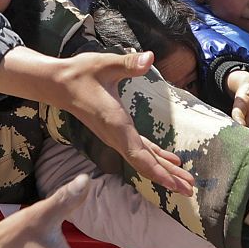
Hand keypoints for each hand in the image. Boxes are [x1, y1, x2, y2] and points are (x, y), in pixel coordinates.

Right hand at [0, 47, 195, 195]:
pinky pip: (139, 150)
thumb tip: (149, 57)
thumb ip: (129, 63)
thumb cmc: (82, 73)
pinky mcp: (117, 132)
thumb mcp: (105, 64)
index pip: (138, 154)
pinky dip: (155, 157)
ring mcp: (116, 136)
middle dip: (167, 177)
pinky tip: (171, 161)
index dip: (156, 171)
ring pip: (143, 159)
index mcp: (116, 123)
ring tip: (185, 183)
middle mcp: (116, 135)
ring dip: (164, 171)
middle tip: (190, 190)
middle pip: (144, 163)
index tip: (173, 184)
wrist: (59, 84)